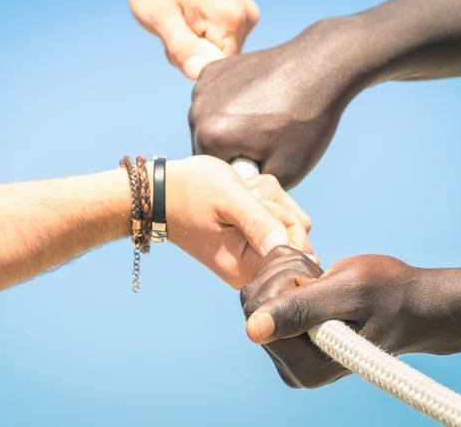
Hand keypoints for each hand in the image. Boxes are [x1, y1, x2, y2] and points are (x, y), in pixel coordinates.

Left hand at [128, 0, 258, 78]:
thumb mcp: (159, 17)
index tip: (179, 42)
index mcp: (231, 18)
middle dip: (198, 54)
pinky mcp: (243, 12)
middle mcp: (246, 15)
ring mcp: (247, 12)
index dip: (197, 63)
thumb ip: (181, 48)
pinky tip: (192, 17)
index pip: (221, 67)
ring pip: (223, 49)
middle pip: (223, 58)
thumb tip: (197, 74)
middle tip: (176, 30)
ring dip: (200, 45)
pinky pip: (225, 37)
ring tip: (183, 21)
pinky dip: (205, 34)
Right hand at [165, 156, 314, 288]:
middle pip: (297, 234)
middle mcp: (251, 268)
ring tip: (239, 195)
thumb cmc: (191, 192)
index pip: (297, 252)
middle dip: (275, 207)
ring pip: (289, 220)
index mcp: (246, 268)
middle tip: (245, 197)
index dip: (286, 223)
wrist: (160, 192)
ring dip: (268, 199)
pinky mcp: (251, 240)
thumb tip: (300, 253)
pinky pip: (276, 217)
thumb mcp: (231, 201)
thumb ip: (263, 225)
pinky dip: (262, 199)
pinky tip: (239, 196)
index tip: (258, 207)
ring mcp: (252, 254)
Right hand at [190, 16, 368, 188]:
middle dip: (232, 151)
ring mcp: (202, 86)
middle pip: (208, 148)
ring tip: (262, 122)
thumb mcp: (286, 173)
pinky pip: (213, 100)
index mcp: (209, 137)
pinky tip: (256, 100)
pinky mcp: (212, 69)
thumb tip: (239, 199)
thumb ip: (255, 190)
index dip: (241, 173)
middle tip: (266, 143)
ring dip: (228, 129)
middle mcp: (196, 111)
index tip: (267, 161)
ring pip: (208, 124)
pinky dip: (229, 104)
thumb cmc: (306, 122)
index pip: (215, 174)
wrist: (321, 67)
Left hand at [240, 246, 460, 387]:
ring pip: (257, 293)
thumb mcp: (347, 293)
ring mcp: (287, 352)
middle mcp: (291, 367)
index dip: (284, 282)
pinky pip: (265, 291)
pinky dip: (287, 273)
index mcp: (304, 368)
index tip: (318, 278)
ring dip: (287, 273)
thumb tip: (252, 331)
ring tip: (324, 281)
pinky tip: (316, 280)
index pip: (256, 313)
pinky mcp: (287, 335)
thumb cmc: (389, 294)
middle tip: (322, 277)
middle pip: (253, 302)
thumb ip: (300, 310)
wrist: (411, 303)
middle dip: (284, 275)